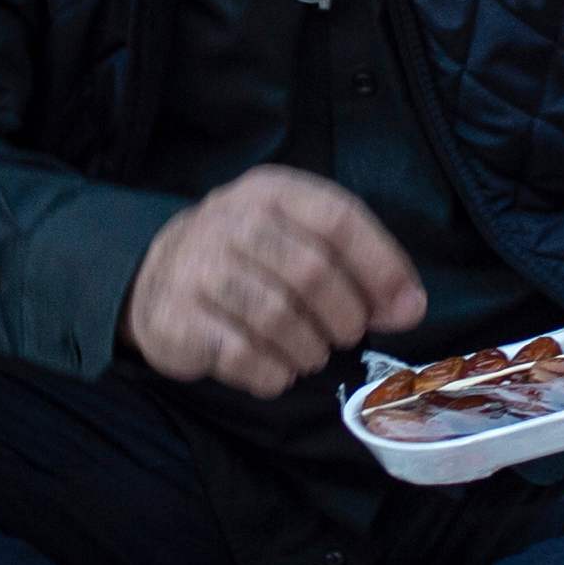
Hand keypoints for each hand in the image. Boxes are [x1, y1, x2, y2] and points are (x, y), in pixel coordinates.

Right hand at [126, 168, 423, 398]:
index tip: (404, 309)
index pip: (338, 219)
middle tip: (345, 335)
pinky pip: (241, 354)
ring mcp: (197, 268)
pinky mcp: (175, 318)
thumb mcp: (297, 238)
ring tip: (311, 354)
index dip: (381, 267)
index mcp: (270, 191)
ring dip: (309, 349)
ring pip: (277, 316)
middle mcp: (229, 221)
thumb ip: (357, 265)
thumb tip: (409, 308)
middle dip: (344, 316)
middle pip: (311, 271)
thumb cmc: (247, 258)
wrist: (154, 275)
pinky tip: (276, 371)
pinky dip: (272, 373)